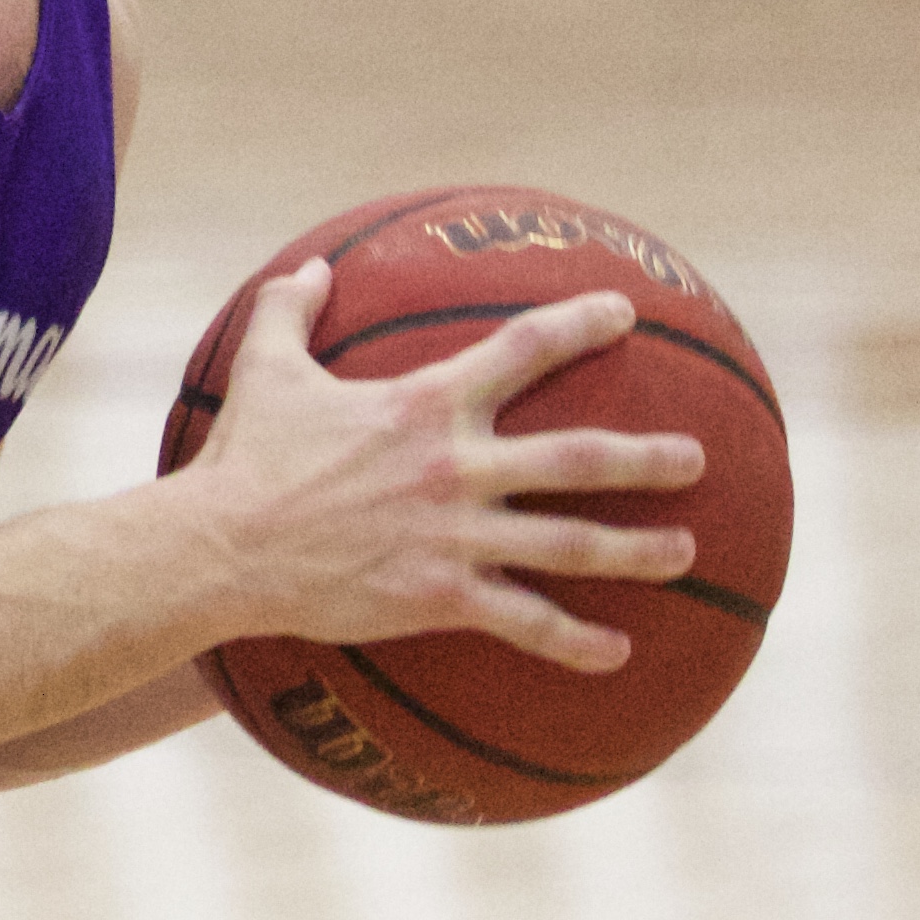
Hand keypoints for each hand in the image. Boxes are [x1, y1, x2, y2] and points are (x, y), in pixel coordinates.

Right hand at [192, 264, 702, 671]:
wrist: (222, 547)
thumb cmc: (243, 457)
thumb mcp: (265, 369)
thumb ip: (289, 312)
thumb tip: (309, 267)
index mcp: (426, 404)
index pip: (524, 349)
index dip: (581, 324)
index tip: (625, 312)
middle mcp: (457, 466)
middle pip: (579, 457)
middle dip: (647, 457)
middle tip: (696, 457)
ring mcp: (456, 534)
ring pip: (573, 543)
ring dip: (638, 550)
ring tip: (686, 552)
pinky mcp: (442, 594)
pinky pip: (526, 620)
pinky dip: (576, 640)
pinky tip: (618, 652)